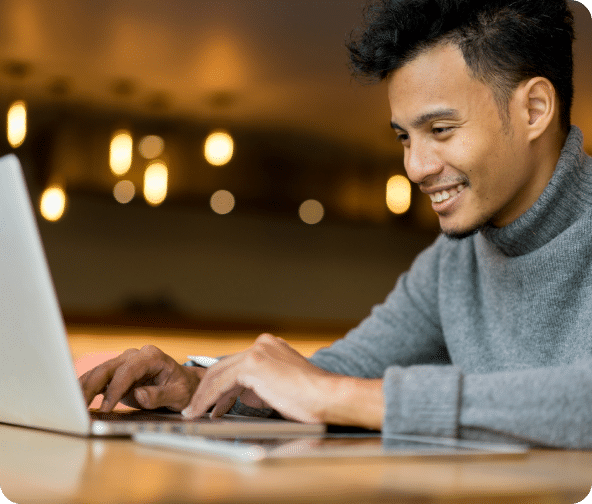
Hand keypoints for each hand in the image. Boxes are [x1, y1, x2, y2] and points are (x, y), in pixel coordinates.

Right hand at [79, 345, 203, 411]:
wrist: (185, 384)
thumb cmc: (184, 388)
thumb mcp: (179, 394)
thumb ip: (160, 395)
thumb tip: (138, 395)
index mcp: (151, 357)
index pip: (128, 371)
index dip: (115, 389)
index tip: (106, 407)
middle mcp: (135, 356)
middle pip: (108, 368)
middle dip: (91, 386)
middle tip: (78, 406)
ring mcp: (125, 363)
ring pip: (99, 372)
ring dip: (84, 388)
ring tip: (71, 405)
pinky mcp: (118, 373)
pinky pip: (99, 379)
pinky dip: (86, 388)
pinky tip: (75, 400)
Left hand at [182, 333, 383, 429]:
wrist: (327, 397)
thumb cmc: (310, 399)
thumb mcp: (279, 387)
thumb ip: (258, 385)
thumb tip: (241, 394)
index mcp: (270, 346)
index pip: (235, 364)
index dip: (219, 385)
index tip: (211, 402)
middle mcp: (262, 344)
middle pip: (223, 366)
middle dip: (207, 391)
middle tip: (197, 409)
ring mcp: (257, 352)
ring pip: (218, 374)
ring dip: (203, 396)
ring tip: (195, 413)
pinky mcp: (253, 364)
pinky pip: (221, 383)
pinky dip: (208, 399)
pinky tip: (202, 411)